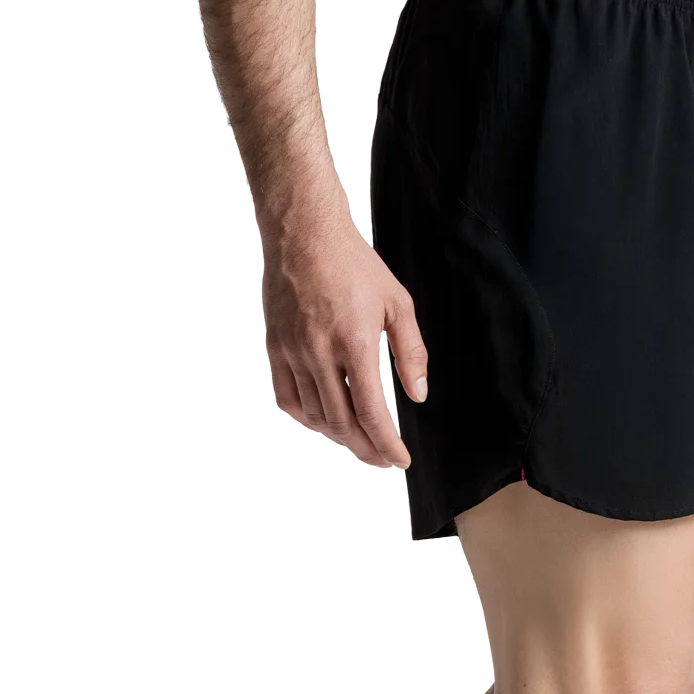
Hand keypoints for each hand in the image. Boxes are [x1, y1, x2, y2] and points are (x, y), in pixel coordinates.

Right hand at [261, 209, 428, 469]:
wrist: (303, 233)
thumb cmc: (352, 263)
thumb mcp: (397, 303)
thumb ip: (411, 352)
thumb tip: (418, 395)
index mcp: (354, 340)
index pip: (371, 411)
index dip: (387, 443)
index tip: (400, 460)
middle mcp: (319, 351)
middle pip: (342, 423)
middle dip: (366, 449)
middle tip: (383, 460)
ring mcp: (292, 352)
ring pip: (314, 416)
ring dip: (339, 437)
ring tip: (361, 442)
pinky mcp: (275, 349)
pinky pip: (289, 399)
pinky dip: (310, 419)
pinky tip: (327, 422)